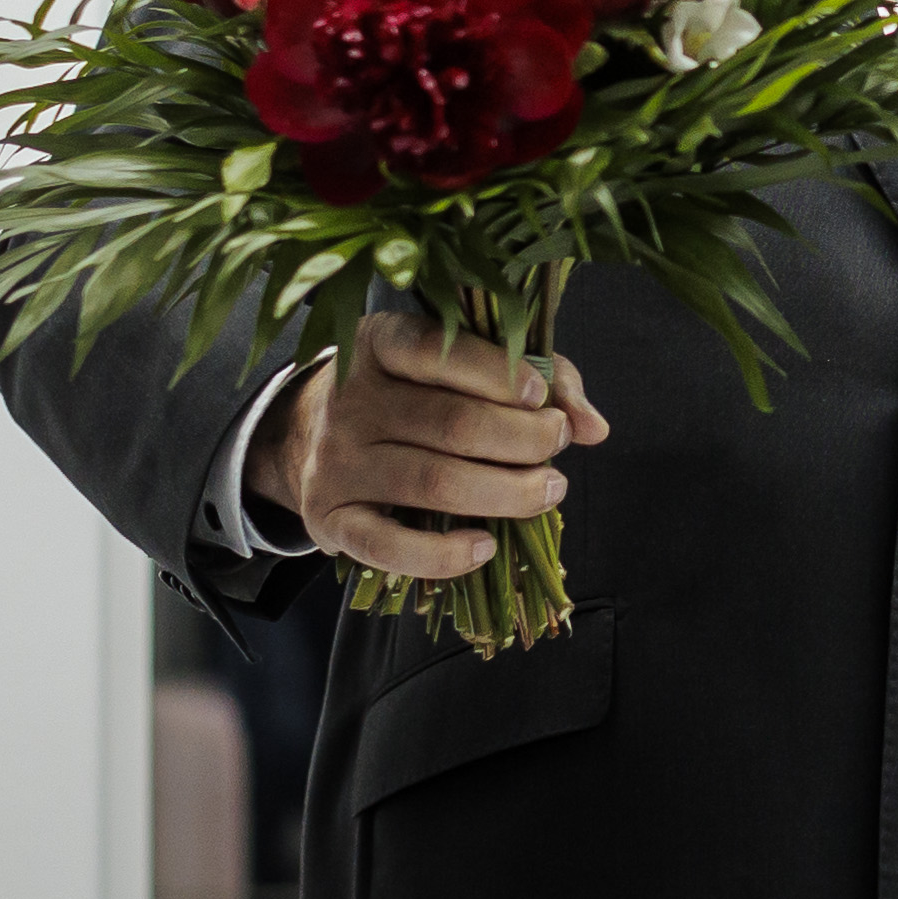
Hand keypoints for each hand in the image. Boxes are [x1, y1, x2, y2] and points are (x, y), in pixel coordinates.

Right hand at [247, 312, 609, 580]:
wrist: (303, 432)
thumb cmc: (408, 389)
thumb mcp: (457, 360)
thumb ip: (537, 376)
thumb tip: (594, 426)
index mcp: (381, 344)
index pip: (438, 352)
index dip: (498, 373)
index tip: (540, 396)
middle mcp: (351, 401)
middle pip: (450, 424)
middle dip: (520, 438)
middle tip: (558, 444)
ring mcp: (337, 463)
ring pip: (431, 483)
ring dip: (503, 492)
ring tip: (549, 490)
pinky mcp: (330, 519)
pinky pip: (388, 546)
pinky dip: (441, 555)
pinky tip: (485, 546)